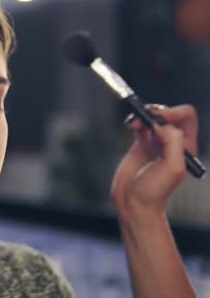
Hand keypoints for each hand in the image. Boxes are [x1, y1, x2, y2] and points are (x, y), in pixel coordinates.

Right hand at [110, 104, 198, 220]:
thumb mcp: (172, 167)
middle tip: (144, 120)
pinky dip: (134, 120)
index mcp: (186, 146)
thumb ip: (172, 141)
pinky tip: (129, 126)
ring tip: (132, 123)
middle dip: (155, 112)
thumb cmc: (154, 192)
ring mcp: (156, 142)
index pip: (186, 117)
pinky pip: (140, 124)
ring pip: (153, 116)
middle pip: (169, 114)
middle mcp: (173, 143)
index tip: (158, 119)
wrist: (133, 203)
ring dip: (142, 115)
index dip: (173, 113)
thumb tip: (160, 125)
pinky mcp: (141, 144)